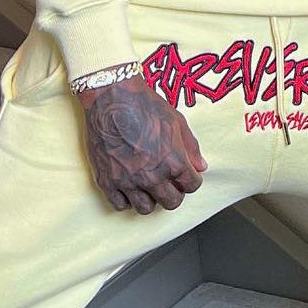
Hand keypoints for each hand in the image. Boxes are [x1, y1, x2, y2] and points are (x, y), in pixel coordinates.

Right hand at [76, 73, 208, 213]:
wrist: (111, 98)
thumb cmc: (146, 106)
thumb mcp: (177, 123)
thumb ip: (191, 148)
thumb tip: (201, 166)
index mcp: (174, 162)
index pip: (192, 186)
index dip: (191, 180)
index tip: (186, 175)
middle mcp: (152, 176)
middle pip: (171, 202)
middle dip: (174, 193)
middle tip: (169, 183)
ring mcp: (128, 181)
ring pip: (146, 209)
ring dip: (151, 199)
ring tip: (149, 186)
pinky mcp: (107, 180)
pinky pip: (119, 205)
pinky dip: (126, 200)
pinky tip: (130, 188)